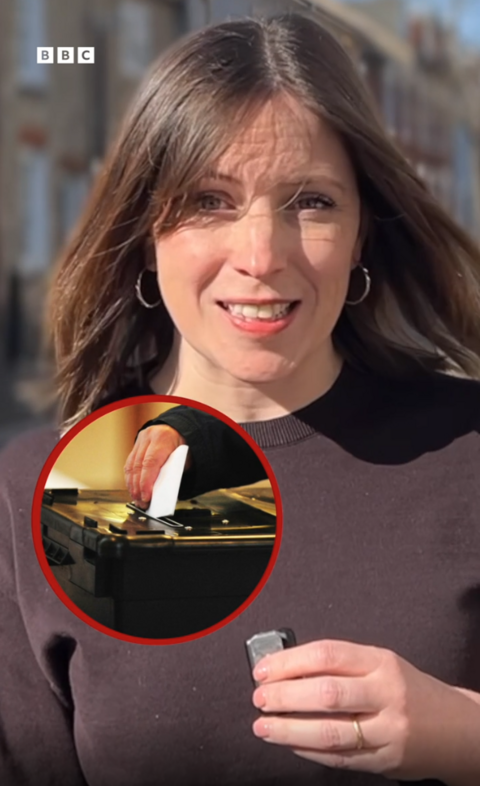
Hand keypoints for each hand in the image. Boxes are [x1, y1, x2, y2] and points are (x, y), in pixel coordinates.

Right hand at [124, 425, 190, 507]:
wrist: (178, 428)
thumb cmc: (182, 445)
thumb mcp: (184, 458)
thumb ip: (174, 472)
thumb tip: (163, 493)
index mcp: (163, 438)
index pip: (150, 463)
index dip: (146, 482)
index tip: (146, 497)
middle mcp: (149, 437)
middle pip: (138, 466)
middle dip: (138, 488)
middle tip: (142, 503)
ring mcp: (140, 440)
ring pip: (131, 466)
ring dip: (132, 486)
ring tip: (137, 499)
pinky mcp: (136, 446)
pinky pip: (129, 464)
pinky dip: (130, 479)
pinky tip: (133, 489)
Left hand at [251, 639, 475, 781]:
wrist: (456, 728)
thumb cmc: (408, 690)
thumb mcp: (381, 665)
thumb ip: (342, 666)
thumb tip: (287, 670)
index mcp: (381, 661)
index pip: (328, 655)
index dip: (290, 662)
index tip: (263, 669)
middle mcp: (386, 693)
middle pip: (326, 693)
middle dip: (285, 696)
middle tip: (259, 698)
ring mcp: (388, 730)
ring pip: (331, 731)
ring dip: (290, 730)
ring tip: (263, 726)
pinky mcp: (386, 760)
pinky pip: (340, 758)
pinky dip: (310, 752)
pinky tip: (291, 744)